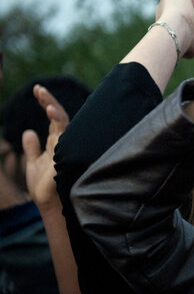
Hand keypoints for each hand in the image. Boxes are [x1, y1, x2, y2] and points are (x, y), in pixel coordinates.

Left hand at [22, 85, 68, 211]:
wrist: (48, 204)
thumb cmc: (43, 187)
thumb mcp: (32, 163)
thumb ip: (32, 148)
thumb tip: (28, 133)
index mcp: (55, 143)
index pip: (53, 118)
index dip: (46, 103)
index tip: (37, 90)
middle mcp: (62, 142)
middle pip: (59, 116)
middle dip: (49, 101)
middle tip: (38, 89)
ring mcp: (65, 147)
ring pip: (64, 122)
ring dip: (54, 108)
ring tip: (43, 99)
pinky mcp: (65, 153)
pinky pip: (65, 133)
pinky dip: (59, 121)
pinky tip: (51, 112)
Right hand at [154, 0, 193, 58]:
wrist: (176, 30)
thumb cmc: (183, 41)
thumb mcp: (193, 46)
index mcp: (170, 19)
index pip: (188, 20)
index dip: (193, 27)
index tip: (188, 33)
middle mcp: (169, 7)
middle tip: (191, 24)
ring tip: (190, 17)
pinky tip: (192, 5)